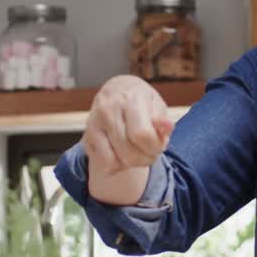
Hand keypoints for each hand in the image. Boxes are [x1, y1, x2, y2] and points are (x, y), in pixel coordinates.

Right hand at [83, 75, 174, 192]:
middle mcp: (109, 110)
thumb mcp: (157, 106)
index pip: (142, 135)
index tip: (160, 144)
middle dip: (146, 159)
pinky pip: (103, 163)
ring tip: (138, 152)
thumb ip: (162, 121)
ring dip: (132, 164)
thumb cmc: (142, 102)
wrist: (115, 90)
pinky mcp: (87, 136)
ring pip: (114, 161)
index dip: (155, 148)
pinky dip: (117, 166)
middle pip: (129, 153)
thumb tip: (169, 126)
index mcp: (131, 100)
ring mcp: (95, 123)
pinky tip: (123, 155)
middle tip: (150, 151)